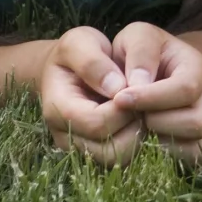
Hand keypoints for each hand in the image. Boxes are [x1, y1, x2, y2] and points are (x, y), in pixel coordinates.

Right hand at [40, 26, 141, 165]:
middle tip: (143, 100)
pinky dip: (137, 140)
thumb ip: (93, 62)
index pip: (97, 123)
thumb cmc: (77, 51)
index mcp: (58, 108)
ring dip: (138, 136)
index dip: (123, 108)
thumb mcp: (79, 42)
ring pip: (118, 159)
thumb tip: (116, 88)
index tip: (135, 86)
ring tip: (141, 108)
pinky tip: (139, 116)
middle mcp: (65, 136)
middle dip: (134, 126)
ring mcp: (80, 147)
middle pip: (109, 151)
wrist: (70, 66)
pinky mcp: (95, 152)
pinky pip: (122, 158)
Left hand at [107, 23, 201, 164]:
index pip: (186, 89)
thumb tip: (137, 83)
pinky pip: (189, 161)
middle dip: (156, 121)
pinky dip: (164, 157)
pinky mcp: (197, 146)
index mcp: (198, 68)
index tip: (119, 99)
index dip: (151, 97)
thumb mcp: (137, 37)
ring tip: (137, 127)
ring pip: (195, 146)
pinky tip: (143, 141)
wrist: (153, 70)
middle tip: (130, 115)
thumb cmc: (141, 54)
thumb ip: (140, 51)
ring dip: (159, 141)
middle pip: (197, 122)